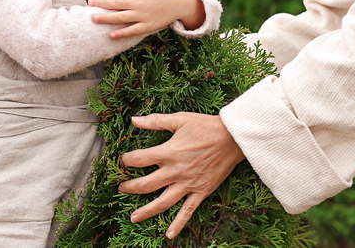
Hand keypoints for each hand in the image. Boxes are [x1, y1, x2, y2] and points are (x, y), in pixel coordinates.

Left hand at [88, 0, 200, 37]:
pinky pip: (132, 30)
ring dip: (105, 18)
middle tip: (89, 4)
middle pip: (114, 4)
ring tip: (93, 18)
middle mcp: (137, 2)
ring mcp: (142, 15)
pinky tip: (111, 35)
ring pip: (120, 18)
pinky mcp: (148, 25)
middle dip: (100, 4)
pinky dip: (121, 33)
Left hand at [118, 113, 244, 238]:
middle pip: (146, 184)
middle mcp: (176, 171)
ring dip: (146, 211)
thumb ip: (155, 121)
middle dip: (130, 187)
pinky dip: (178, 224)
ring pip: (163, 202)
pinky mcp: (201, 192)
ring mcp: (188, 184)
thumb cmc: (205, 126)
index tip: (122, 161)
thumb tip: (134, 119)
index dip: (127, 160)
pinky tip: (168, 234)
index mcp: (169, 152)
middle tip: (121, 189)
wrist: (233, 138)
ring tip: (133, 217)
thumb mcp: (179, 119)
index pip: (139, 159)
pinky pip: (188, 211)